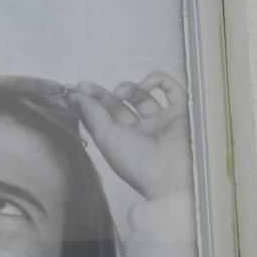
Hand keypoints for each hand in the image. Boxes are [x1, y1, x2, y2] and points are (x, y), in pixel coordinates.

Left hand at [70, 70, 192, 199]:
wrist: (170, 176)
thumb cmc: (136, 162)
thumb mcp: (106, 138)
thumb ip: (92, 114)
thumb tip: (75, 95)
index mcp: (124, 141)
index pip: (106, 117)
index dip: (92, 102)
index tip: (78, 90)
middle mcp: (142, 131)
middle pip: (122, 105)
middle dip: (105, 94)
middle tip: (88, 87)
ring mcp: (161, 121)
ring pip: (143, 95)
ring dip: (129, 88)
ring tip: (121, 93)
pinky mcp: (181, 112)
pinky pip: (172, 89)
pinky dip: (158, 80)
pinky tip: (146, 84)